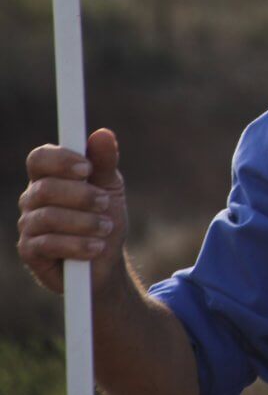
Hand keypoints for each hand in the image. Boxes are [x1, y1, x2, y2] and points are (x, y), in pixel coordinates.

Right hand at [17, 128, 129, 294]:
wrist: (106, 261)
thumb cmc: (104, 217)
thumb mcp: (110, 188)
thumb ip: (104, 162)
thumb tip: (102, 133)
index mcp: (49, 177)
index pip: (39, 158)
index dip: (60, 160)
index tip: (87, 169)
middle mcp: (33, 198)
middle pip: (45, 187)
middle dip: (81, 196)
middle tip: (105, 203)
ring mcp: (28, 225)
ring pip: (48, 216)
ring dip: (84, 223)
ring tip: (106, 229)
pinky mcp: (29, 251)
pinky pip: (47, 244)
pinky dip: (77, 245)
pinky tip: (95, 248)